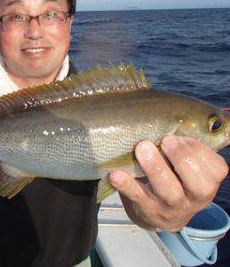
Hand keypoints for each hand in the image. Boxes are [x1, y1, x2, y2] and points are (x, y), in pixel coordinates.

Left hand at [109, 136, 228, 231]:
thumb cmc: (176, 178)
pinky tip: (116, 174)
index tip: (178, 136)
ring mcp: (171, 207)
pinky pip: (137, 197)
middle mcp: (194, 198)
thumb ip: (190, 147)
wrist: (161, 214)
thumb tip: (188, 115)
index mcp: (208, 183)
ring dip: (155, 167)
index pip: (215, 168)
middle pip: (198, 184)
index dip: (197, 149)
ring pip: (169, 191)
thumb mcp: (190, 166)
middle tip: (165, 140)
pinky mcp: (147, 209)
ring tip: (142, 147)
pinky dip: (126, 185)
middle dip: (181, 157)